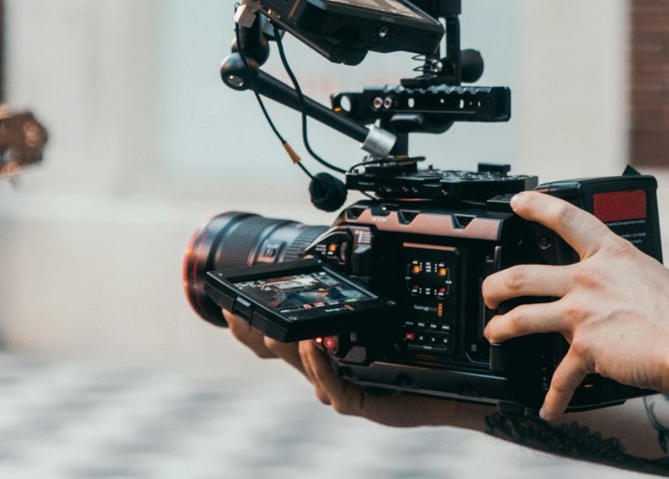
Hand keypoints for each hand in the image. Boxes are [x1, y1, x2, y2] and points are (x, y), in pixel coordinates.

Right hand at [222, 310, 488, 428]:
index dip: (246, 324)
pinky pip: (332, 386)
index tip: (226, 300)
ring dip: (286, 343)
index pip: (273, 337)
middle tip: (239, 311)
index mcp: (319, 350)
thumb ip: (346, 307)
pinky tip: (313, 343)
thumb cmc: (406, 356)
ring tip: (276, 323)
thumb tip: (329, 268)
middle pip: (274, 352)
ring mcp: (336, 386)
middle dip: (252, 332)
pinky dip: (319, 363)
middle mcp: (322, 369)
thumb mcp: (372, 324)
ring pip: (300, 367)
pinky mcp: (356, 401)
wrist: (442, 388)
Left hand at [480, 190, 668, 420]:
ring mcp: (582, 313)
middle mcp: (590, 278)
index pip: (566, 219)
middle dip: (495, 285)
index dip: (537, 206)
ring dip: (501, 328)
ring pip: (522, 317)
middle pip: (523, 275)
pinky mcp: (585, 348)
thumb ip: (646, 281)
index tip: (518, 202)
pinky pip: (560, 378)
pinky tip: (549, 409)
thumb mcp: (661, 278)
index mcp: (611, 254)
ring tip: (494, 333)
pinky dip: (553, 398)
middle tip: (490, 291)